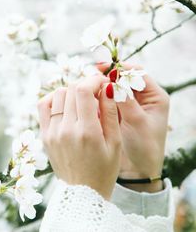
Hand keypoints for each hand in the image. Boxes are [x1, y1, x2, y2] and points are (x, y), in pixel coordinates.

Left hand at [37, 76, 121, 198]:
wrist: (82, 193)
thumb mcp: (115, 143)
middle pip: (71, 89)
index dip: (94, 80)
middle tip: (96, 92)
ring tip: (83, 101)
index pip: (83, 90)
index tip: (104, 83)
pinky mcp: (44, 135)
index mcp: (86, 132)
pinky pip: (44, 106)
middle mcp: (65, 130)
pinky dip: (54, 98)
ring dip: (72, 91)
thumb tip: (108, 86)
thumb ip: (111, 112)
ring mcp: (51, 132)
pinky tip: (66, 104)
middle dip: (86, 84)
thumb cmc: (104, 170)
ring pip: (58, 95)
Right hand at [97, 63, 169, 191]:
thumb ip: (125, 100)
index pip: (137, 73)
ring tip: (85, 87)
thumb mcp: (137, 122)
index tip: (103, 69)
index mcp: (153, 97)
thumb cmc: (145, 148)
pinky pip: (104, 101)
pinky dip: (95, 99)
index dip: (120, 69)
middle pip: (122, 79)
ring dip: (99, 87)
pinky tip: (86, 100)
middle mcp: (140, 99)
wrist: (138, 171)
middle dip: (106, 77)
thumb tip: (112, 80)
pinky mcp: (115, 115)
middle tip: (90, 77)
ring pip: (111, 89)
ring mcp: (126, 106)